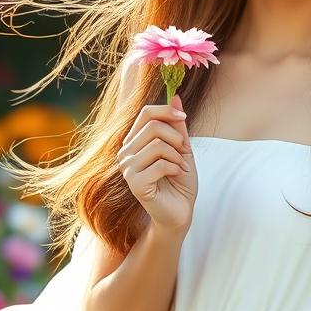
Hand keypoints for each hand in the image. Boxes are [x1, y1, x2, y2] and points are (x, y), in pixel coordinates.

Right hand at [116, 94, 196, 233]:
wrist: (180, 212)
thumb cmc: (179, 182)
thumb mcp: (182, 148)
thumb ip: (177, 126)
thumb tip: (176, 97)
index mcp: (134, 142)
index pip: (146, 113)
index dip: (167, 111)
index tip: (184, 118)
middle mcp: (126, 153)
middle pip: (153, 127)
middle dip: (177, 138)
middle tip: (184, 153)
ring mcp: (127, 168)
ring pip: (158, 145)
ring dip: (177, 156)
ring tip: (179, 167)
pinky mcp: (135, 183)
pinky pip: (160, 164)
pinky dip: (175, 168)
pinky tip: (175, 176)